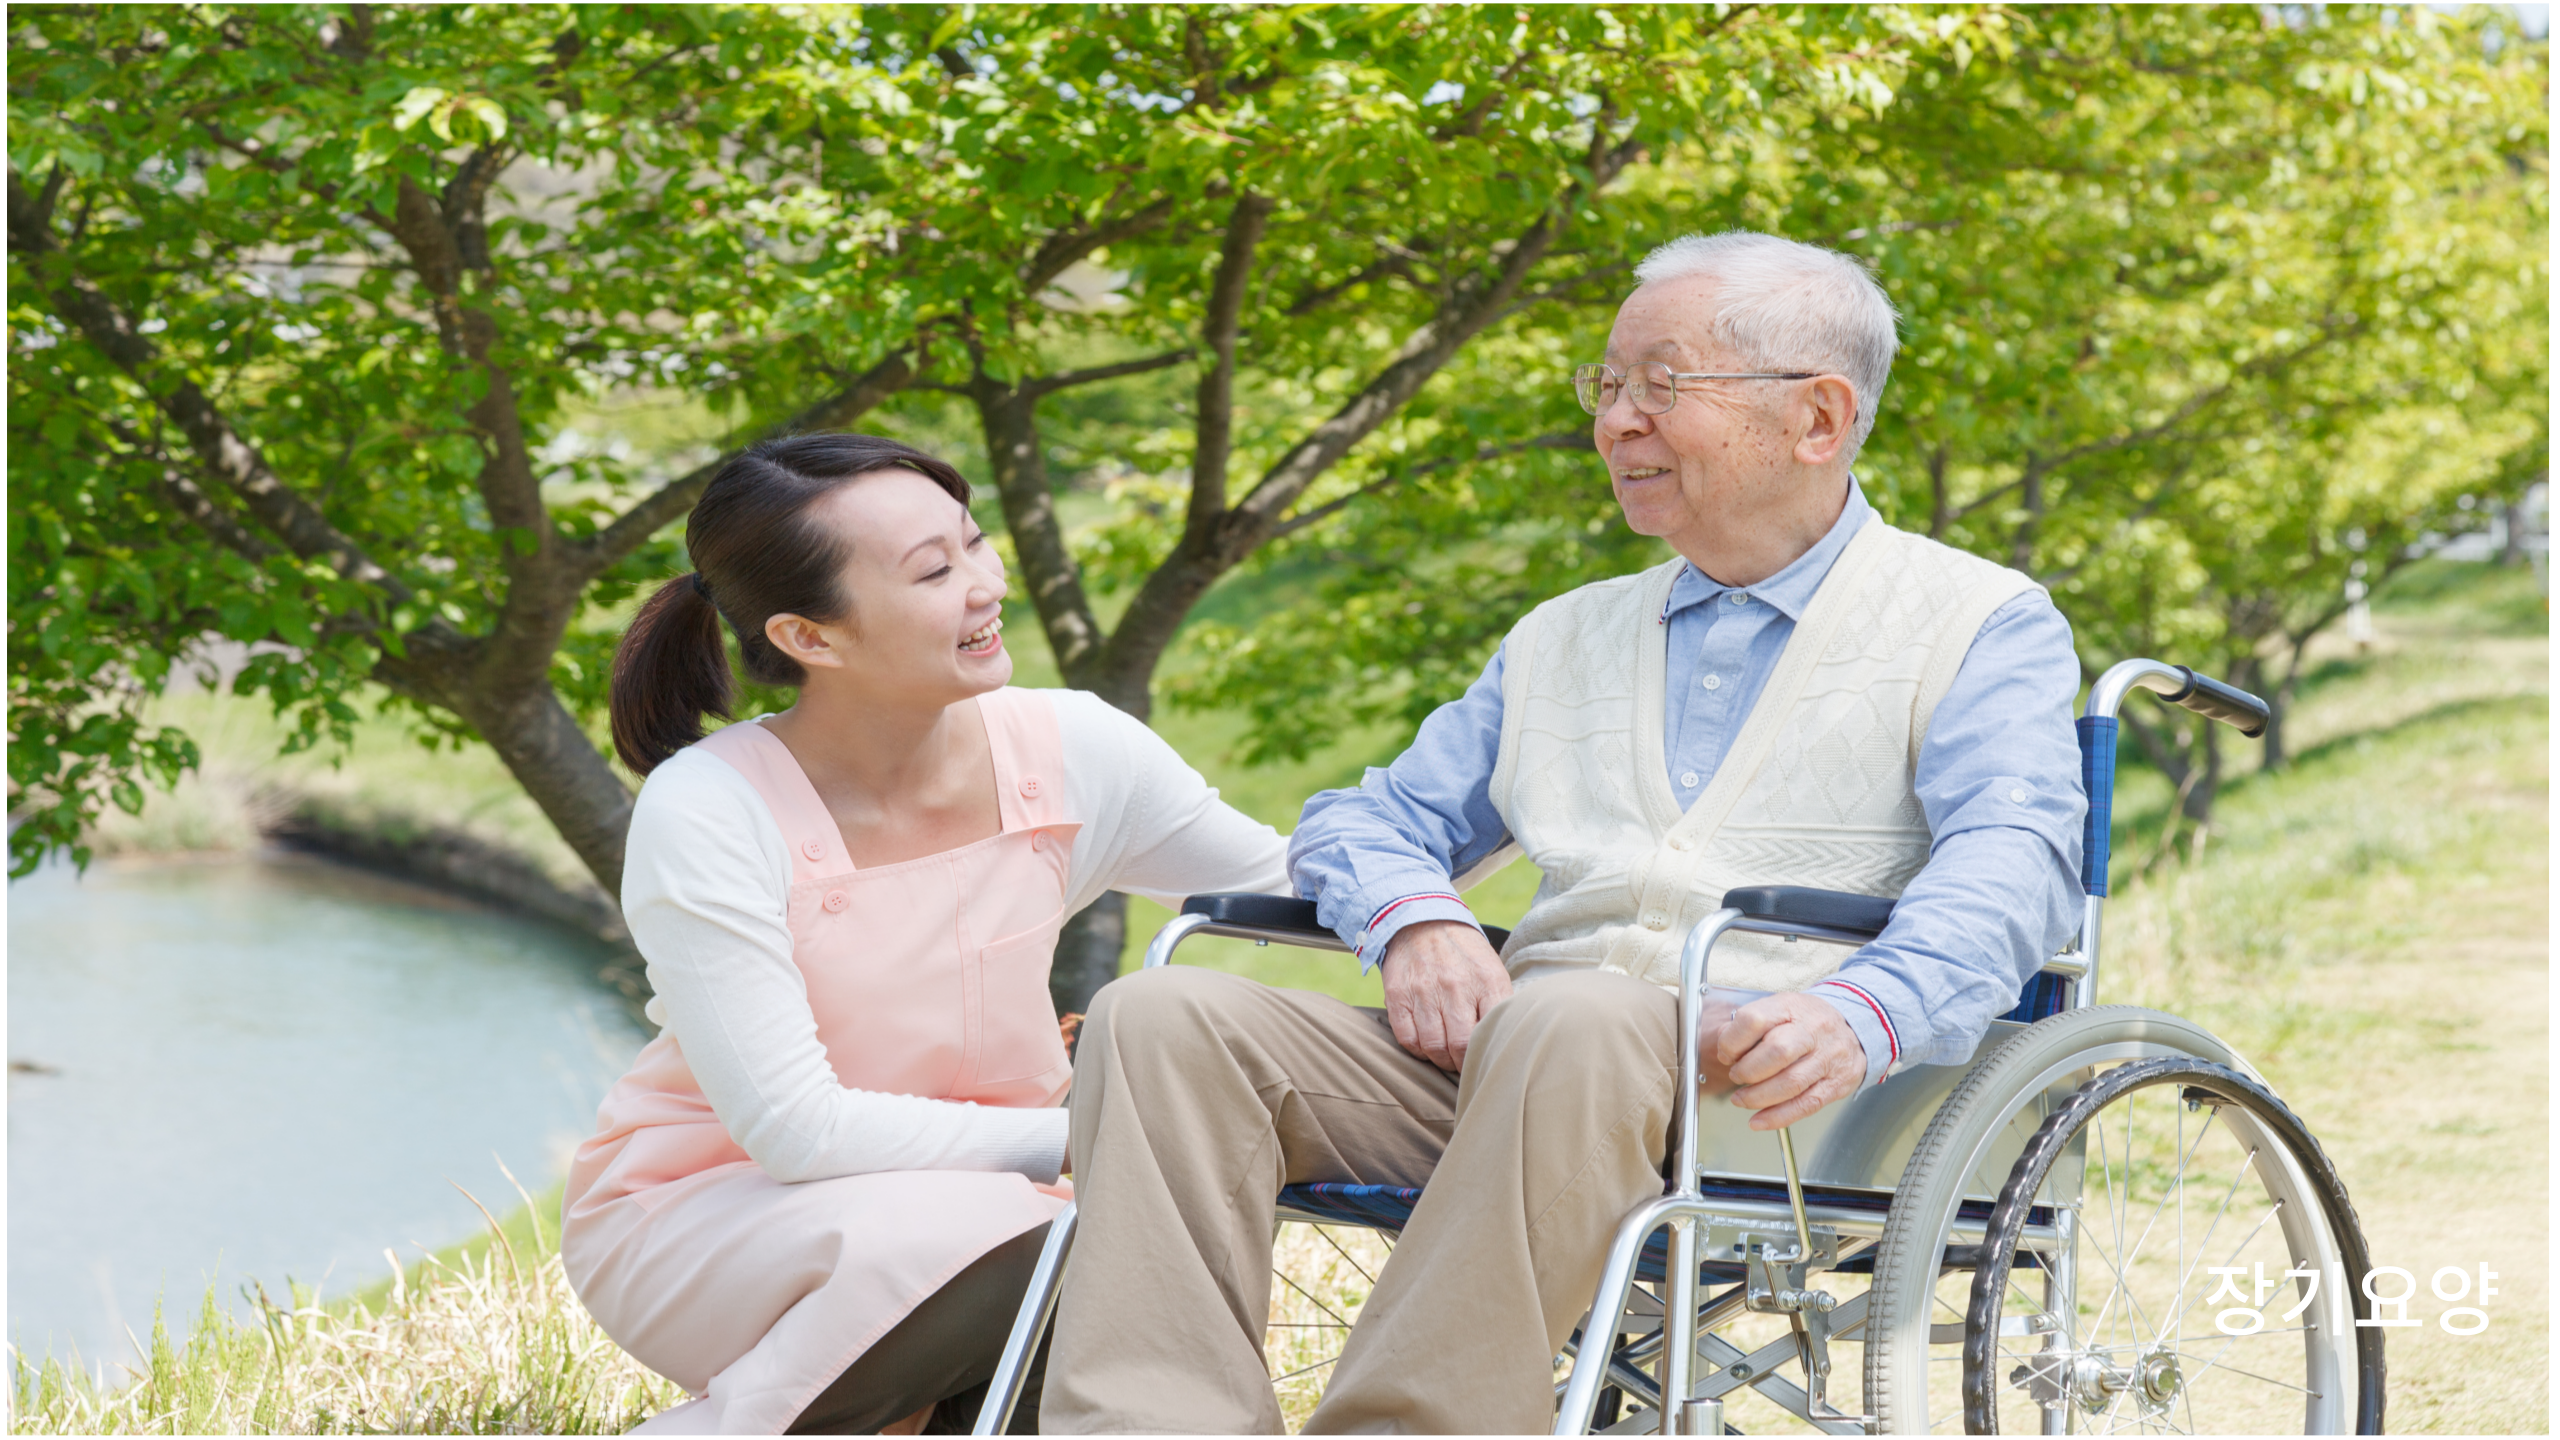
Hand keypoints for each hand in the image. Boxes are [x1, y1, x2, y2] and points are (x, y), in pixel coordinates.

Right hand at [1379, 919, 1512, 1071]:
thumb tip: (1506, 1041)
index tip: (1485, 1058)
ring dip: (1441, 1059)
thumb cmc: (1464, 954)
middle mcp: (1455, 985)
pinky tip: (1425, 1044)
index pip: (1491, 1032)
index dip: (1487, 1054)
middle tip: (1464, 1064)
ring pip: (1433, 1046)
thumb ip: (1500, 1003)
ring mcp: (1424, 990)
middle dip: (1463, 1064)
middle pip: (1460, 1045)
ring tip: (1446, 1056)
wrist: (1423, 921)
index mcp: (1487, 980)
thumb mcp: (1493, 970)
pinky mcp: (1398, 995)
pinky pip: (1407, 1038)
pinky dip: (1417, 1050)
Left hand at [1710, 992, 1868, 1130]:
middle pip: (1776, 1053)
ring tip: (1742, 1099)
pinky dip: (1778, 1117)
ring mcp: (1828, 1058)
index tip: (1726, 1054)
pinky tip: (1759, 1120)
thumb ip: (1751, 1026)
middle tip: (1736, 1076)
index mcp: (1791, 1007)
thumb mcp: (1780, 1010)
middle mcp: (1813, 1030)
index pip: (1754, 1020)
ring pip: (1790, 1083)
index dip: (1732, 1041)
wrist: (1855, 1028)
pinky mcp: (1836, 1084)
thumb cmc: (1808, 1021)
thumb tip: (1724, 1046)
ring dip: (1758, 1097)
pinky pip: (1806, 1104)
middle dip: (1747, 1071)